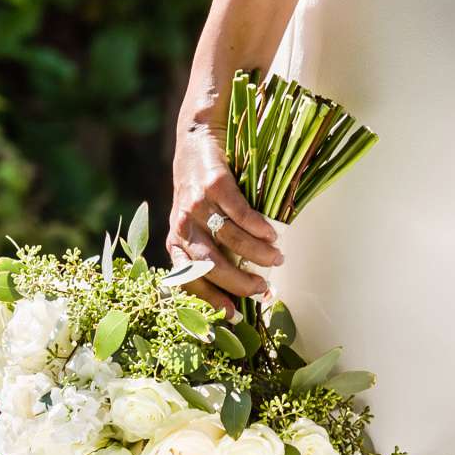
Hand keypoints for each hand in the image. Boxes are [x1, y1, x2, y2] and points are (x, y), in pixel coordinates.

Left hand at [167, 123, 284, 321]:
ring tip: (277, 258)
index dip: (211, 299)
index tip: (235, 315)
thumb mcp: (198, 222)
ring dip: (257, 254)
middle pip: (211, 265)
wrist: (197, 139)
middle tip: (264, 290)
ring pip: (229, 240)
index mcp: (177, 240)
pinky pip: (238, 213)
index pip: (189, 279)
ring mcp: (197, 204)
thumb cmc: (201, 188)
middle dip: (240, 283)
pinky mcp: (213, 184)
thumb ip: (212, 249)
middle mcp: (183, 225)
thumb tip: (241, 284)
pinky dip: (258, 227)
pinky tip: (272, 234)